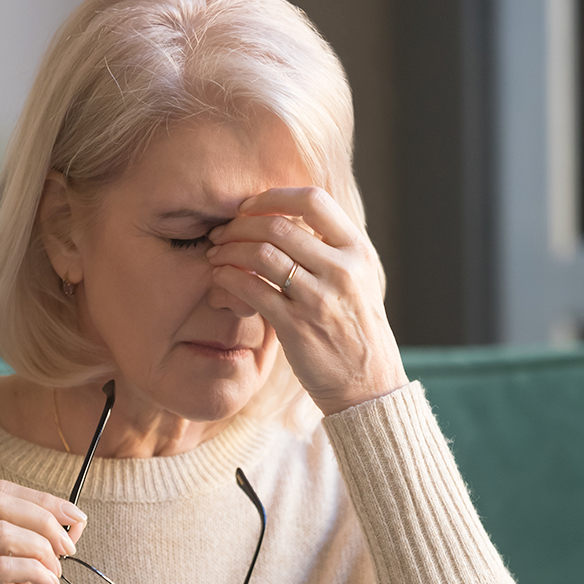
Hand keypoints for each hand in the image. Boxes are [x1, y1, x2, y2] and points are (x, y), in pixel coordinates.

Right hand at [0, 480, 86, 583]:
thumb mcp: (17, 570)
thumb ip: (38, 542)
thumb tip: (75, 521)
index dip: (41, 499)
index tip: (74, 516)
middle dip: (43, 519)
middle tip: (67, 545)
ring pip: (0, 533)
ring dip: (41, 548)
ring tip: (54, 570)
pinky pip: (1, 567)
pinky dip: (34, 570)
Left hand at [207, 186, 407, 415]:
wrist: (368, 385)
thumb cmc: (355, 330)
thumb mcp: (358, 281)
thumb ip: (330, 250)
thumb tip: (285, 218)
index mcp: (358, 251)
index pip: (313, 201)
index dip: (273, 197)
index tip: (249, 207)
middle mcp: (342, 269)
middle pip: (279, 225)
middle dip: (239, 225)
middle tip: (220, 233)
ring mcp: (320, 298)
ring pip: (262, 254)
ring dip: (229, 250)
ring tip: (215, 255)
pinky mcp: (297, 326)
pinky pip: (252, 289)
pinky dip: (229, 278)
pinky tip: (220, 279)